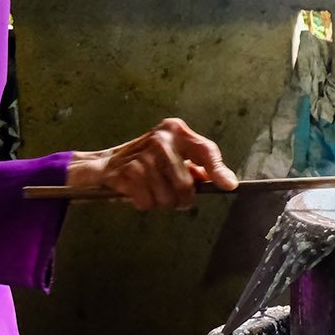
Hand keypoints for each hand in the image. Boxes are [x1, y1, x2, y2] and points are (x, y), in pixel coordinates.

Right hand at [66, 118, 236, 209]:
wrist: (106, 163)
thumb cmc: (146, 161)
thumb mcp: (173, 155)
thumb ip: (197, 165)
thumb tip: (223, 180)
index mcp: (176, 131)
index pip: (206, 151)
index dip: (218, 170)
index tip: (229, 185)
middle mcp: (161, 140)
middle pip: (185, 186)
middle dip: (181, 199)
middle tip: (172, 196)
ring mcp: (143, 155)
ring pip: (166, 198)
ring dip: (160, 202)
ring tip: (151, 190)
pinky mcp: (127, 172)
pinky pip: (147, 202)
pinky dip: (144, 203)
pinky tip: (137, 191)